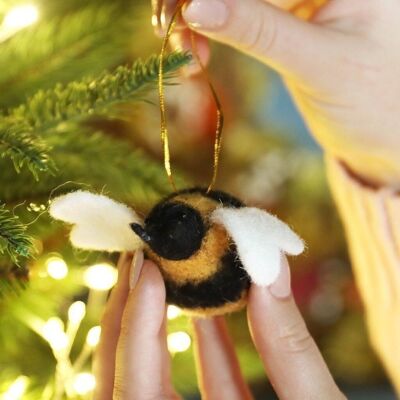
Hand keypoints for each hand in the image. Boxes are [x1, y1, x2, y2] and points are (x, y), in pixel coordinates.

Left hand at [93, 252, 343, 398]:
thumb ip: (290, 346)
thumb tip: (270, 266)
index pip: (136, 394)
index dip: (137, 325)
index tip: (145, 267)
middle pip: (127, 385)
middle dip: (128, 318)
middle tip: (138, 260)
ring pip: (155, 385)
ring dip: (157, 328)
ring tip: (161, 272)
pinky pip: (202, 390)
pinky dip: (203, 348)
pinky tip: (210, 310)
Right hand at [152, 0, 399, 186]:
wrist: (381, 131)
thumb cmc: (372, 100)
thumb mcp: (318, 63)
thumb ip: (260, 32)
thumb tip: (197, 7)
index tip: (175, 9)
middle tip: (166, 28)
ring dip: (195, 14)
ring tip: (182, 48)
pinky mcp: (283, 18)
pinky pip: (237, 13)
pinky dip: (210, 29)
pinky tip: (197, 50)